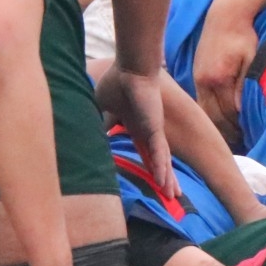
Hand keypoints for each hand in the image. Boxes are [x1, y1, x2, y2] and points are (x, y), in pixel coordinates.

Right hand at [96, 68, 175, 197]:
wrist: (130, 70)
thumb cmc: (117, 83)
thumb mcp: (103, 106)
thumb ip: (102, 120)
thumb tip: (92, 130)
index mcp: (135, 128)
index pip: (144, 153)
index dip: (149, 167)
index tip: (152, 182)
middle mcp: (146, 132)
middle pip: (158, 161)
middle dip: (164, 178)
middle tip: (171, 196)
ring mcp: (152, 131)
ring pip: (162, 160)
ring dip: (166, 178)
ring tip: (173, 196)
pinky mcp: (154, 129)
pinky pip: (159, 152)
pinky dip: (161, 168)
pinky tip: (164, 183)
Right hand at [193, 0, 257, 145]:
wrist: (225, 15)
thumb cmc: (244, 36)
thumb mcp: (252, 60)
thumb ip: (245, 86)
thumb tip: (240, 112)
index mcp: (218, 80)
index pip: (228, 115)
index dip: (239, 130)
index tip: (250, 140)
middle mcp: (204, 82)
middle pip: (213, 118)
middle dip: (228, 133)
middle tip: (243, 145)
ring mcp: (198, 79)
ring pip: (205, 113)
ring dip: (218, 127)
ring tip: (233, 138)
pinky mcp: (197, 76)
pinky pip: (202, 102)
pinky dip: (211, 115)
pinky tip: (221, 121)